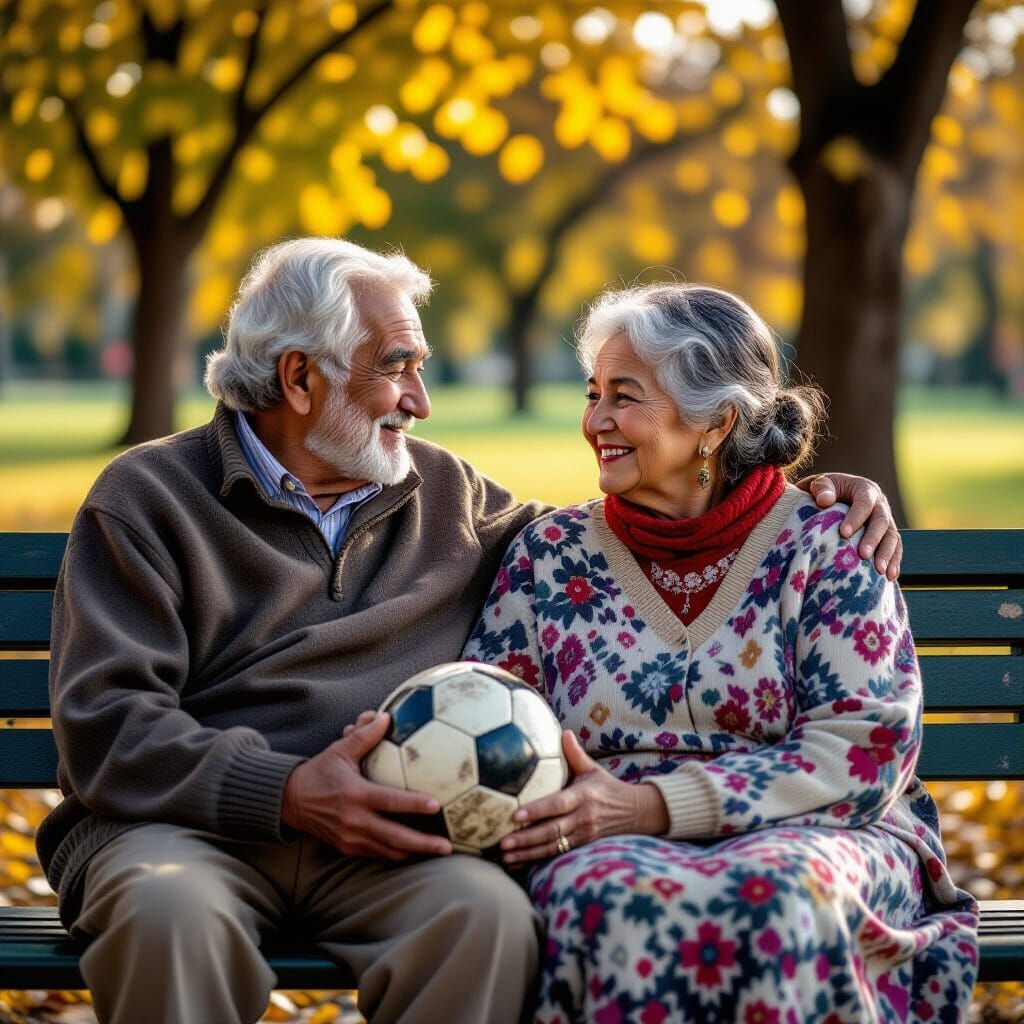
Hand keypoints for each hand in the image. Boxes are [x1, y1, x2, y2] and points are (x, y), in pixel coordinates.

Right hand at [282, 711, 450, 860]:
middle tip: (447, 846)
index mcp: (355, 795)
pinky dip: (398, 853)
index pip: (389, 801)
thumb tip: (386, 716)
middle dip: (422, 844)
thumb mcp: (340, 750)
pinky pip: (378, 854)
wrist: (290, 801)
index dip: (414, 804)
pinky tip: (417, 852)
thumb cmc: (319, 772)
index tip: (437, 805)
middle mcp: (354, 821)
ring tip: (440, 853)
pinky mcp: (348, 848)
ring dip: (415, 853)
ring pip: (389, 851)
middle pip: (394, 837)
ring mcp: (351, 838)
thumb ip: (364, 735)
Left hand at [500, 731, 668, 865]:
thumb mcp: (593, 769)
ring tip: (505, 856)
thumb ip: (575, 753)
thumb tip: (564, 731)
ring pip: (552, 847)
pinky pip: (556, 856)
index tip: (516, 815)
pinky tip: (517, 864)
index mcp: (583, 796)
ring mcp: (582, 835)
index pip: (558, 804)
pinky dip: (536, 861)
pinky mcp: (581, 847)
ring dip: (528, 854)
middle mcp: (582, 818)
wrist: (635, 812)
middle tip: (502, 842)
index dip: (537, 810)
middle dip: (526, 839)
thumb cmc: (607, 787)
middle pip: (552, 831)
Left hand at [798, 472, 901, 580]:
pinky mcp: (887, 536)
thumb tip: (825, 500)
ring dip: (887, 554)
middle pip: (881, 521)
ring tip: (879, 570)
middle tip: (863, 554)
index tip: (843, 533)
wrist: (833, 496)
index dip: (856, 517)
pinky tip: (889, 577)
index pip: (864, 503)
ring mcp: (885, 521)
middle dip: (873, 539)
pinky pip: (896, 549)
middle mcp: (879, 505)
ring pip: (892, 537)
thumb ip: (822, 488)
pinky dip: (894, 562)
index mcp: (865, 490)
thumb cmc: (824, 491)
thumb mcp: (821, 483)